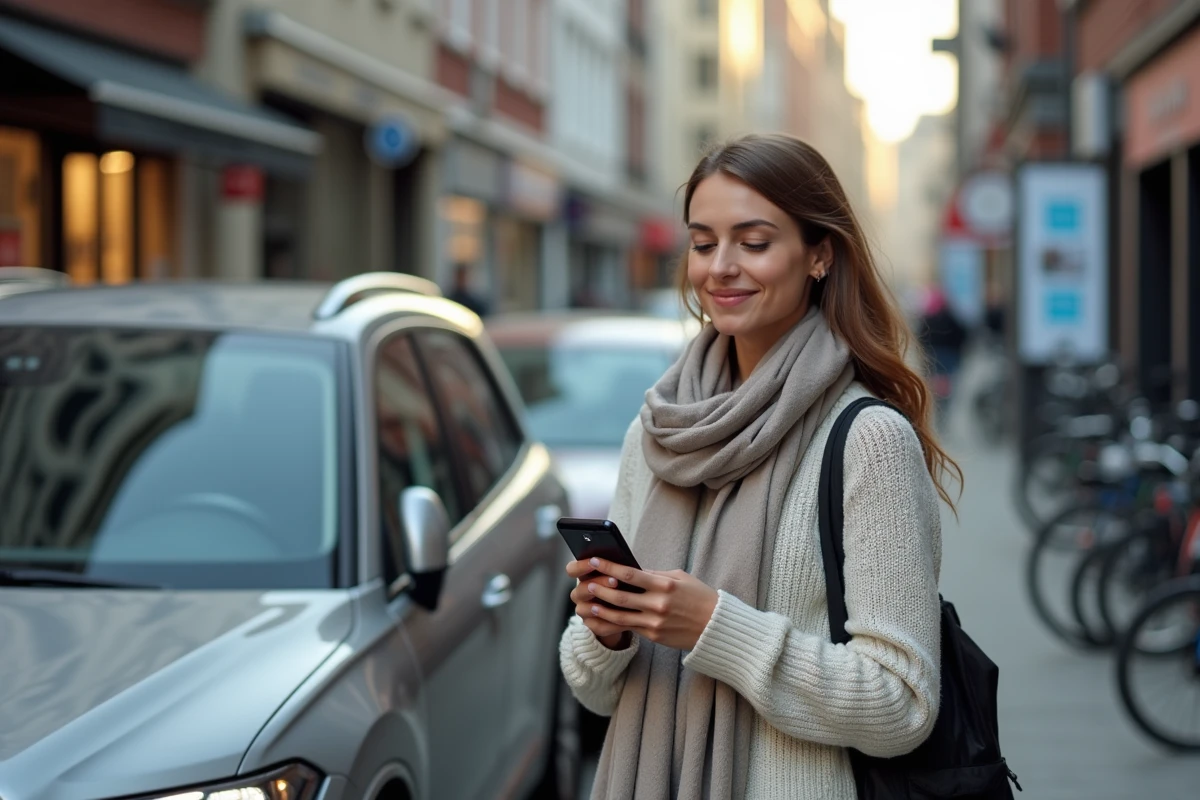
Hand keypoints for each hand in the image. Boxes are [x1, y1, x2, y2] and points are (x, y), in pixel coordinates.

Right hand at [567, 559, 632, 648]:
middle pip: (580, 589)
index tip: (594, 561)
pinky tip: (627, 620)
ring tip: (617, 601)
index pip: (572, 570)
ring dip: (600, 604)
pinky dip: (612, 623)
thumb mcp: (621, 574)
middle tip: (615, 581)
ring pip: (584, 609)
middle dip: (598, 583)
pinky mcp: (592, 626)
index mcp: (584, 577)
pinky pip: (598, 626)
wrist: (629, 611)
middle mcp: (580, 594)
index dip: (580, 566)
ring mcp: (584, 610)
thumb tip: (623, 560)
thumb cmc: (625, 586)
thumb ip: (617, 568)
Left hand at [572, 557, 719, 650]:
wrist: (716, 627)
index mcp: (665, 585)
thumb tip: (632, 571)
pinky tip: (600, 619)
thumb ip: (655, 575)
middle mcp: (658, 604)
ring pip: (620, 616)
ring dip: (601, 609)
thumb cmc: (699, 597)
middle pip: (621, 597)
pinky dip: (611, 624)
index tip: (595, 560)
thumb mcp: (680, 578)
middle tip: (587, 583)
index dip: (610, 567)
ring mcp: (655, 622)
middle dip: (601, 589)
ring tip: (588, 603)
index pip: (630, 575)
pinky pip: (628, 629)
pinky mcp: (654, 635)